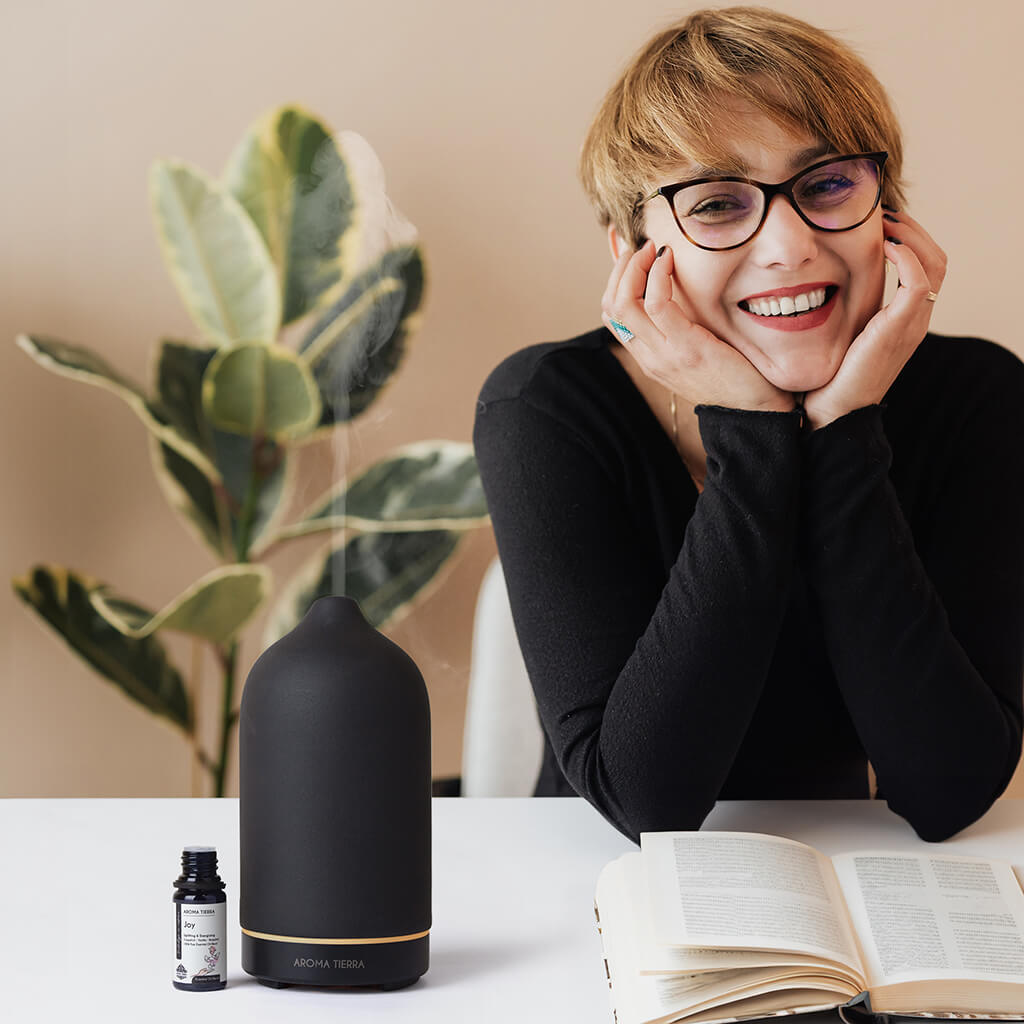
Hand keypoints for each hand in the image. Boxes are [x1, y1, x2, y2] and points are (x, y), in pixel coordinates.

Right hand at [602, 240, 793, 412]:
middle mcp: (649, 357)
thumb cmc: (734, 376)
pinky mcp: (686, 347)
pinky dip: (658, 275)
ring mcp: (664, 354)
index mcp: (648, 358)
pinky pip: (657, 304)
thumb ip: (681, 328)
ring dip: (635, 266)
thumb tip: (678, 292)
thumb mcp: (697, 351)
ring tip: (653, 249)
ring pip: (625, 302)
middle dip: (620, 268)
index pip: (611, 315)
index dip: (615, 280)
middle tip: (641, 247)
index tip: (634, 257)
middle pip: (610, 306)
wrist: (756, 409)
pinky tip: (669, 260)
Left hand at [803, 211, 946, 429]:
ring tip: (883, 222)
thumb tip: (819, 281)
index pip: (926, 265)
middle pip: (937, 258)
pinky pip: (919, 282)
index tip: (879, 222)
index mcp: (904, 320)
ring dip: (911, 235)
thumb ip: (845, 311)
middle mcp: (915, 320)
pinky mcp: (900, 329)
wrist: (832, 413)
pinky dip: (905, 257)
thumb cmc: (828, 377)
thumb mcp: (840, 335)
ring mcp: (911, 325)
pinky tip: (882, 246)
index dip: (908, 238)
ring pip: (935, 263)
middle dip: (913, 229)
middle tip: (882, 213)